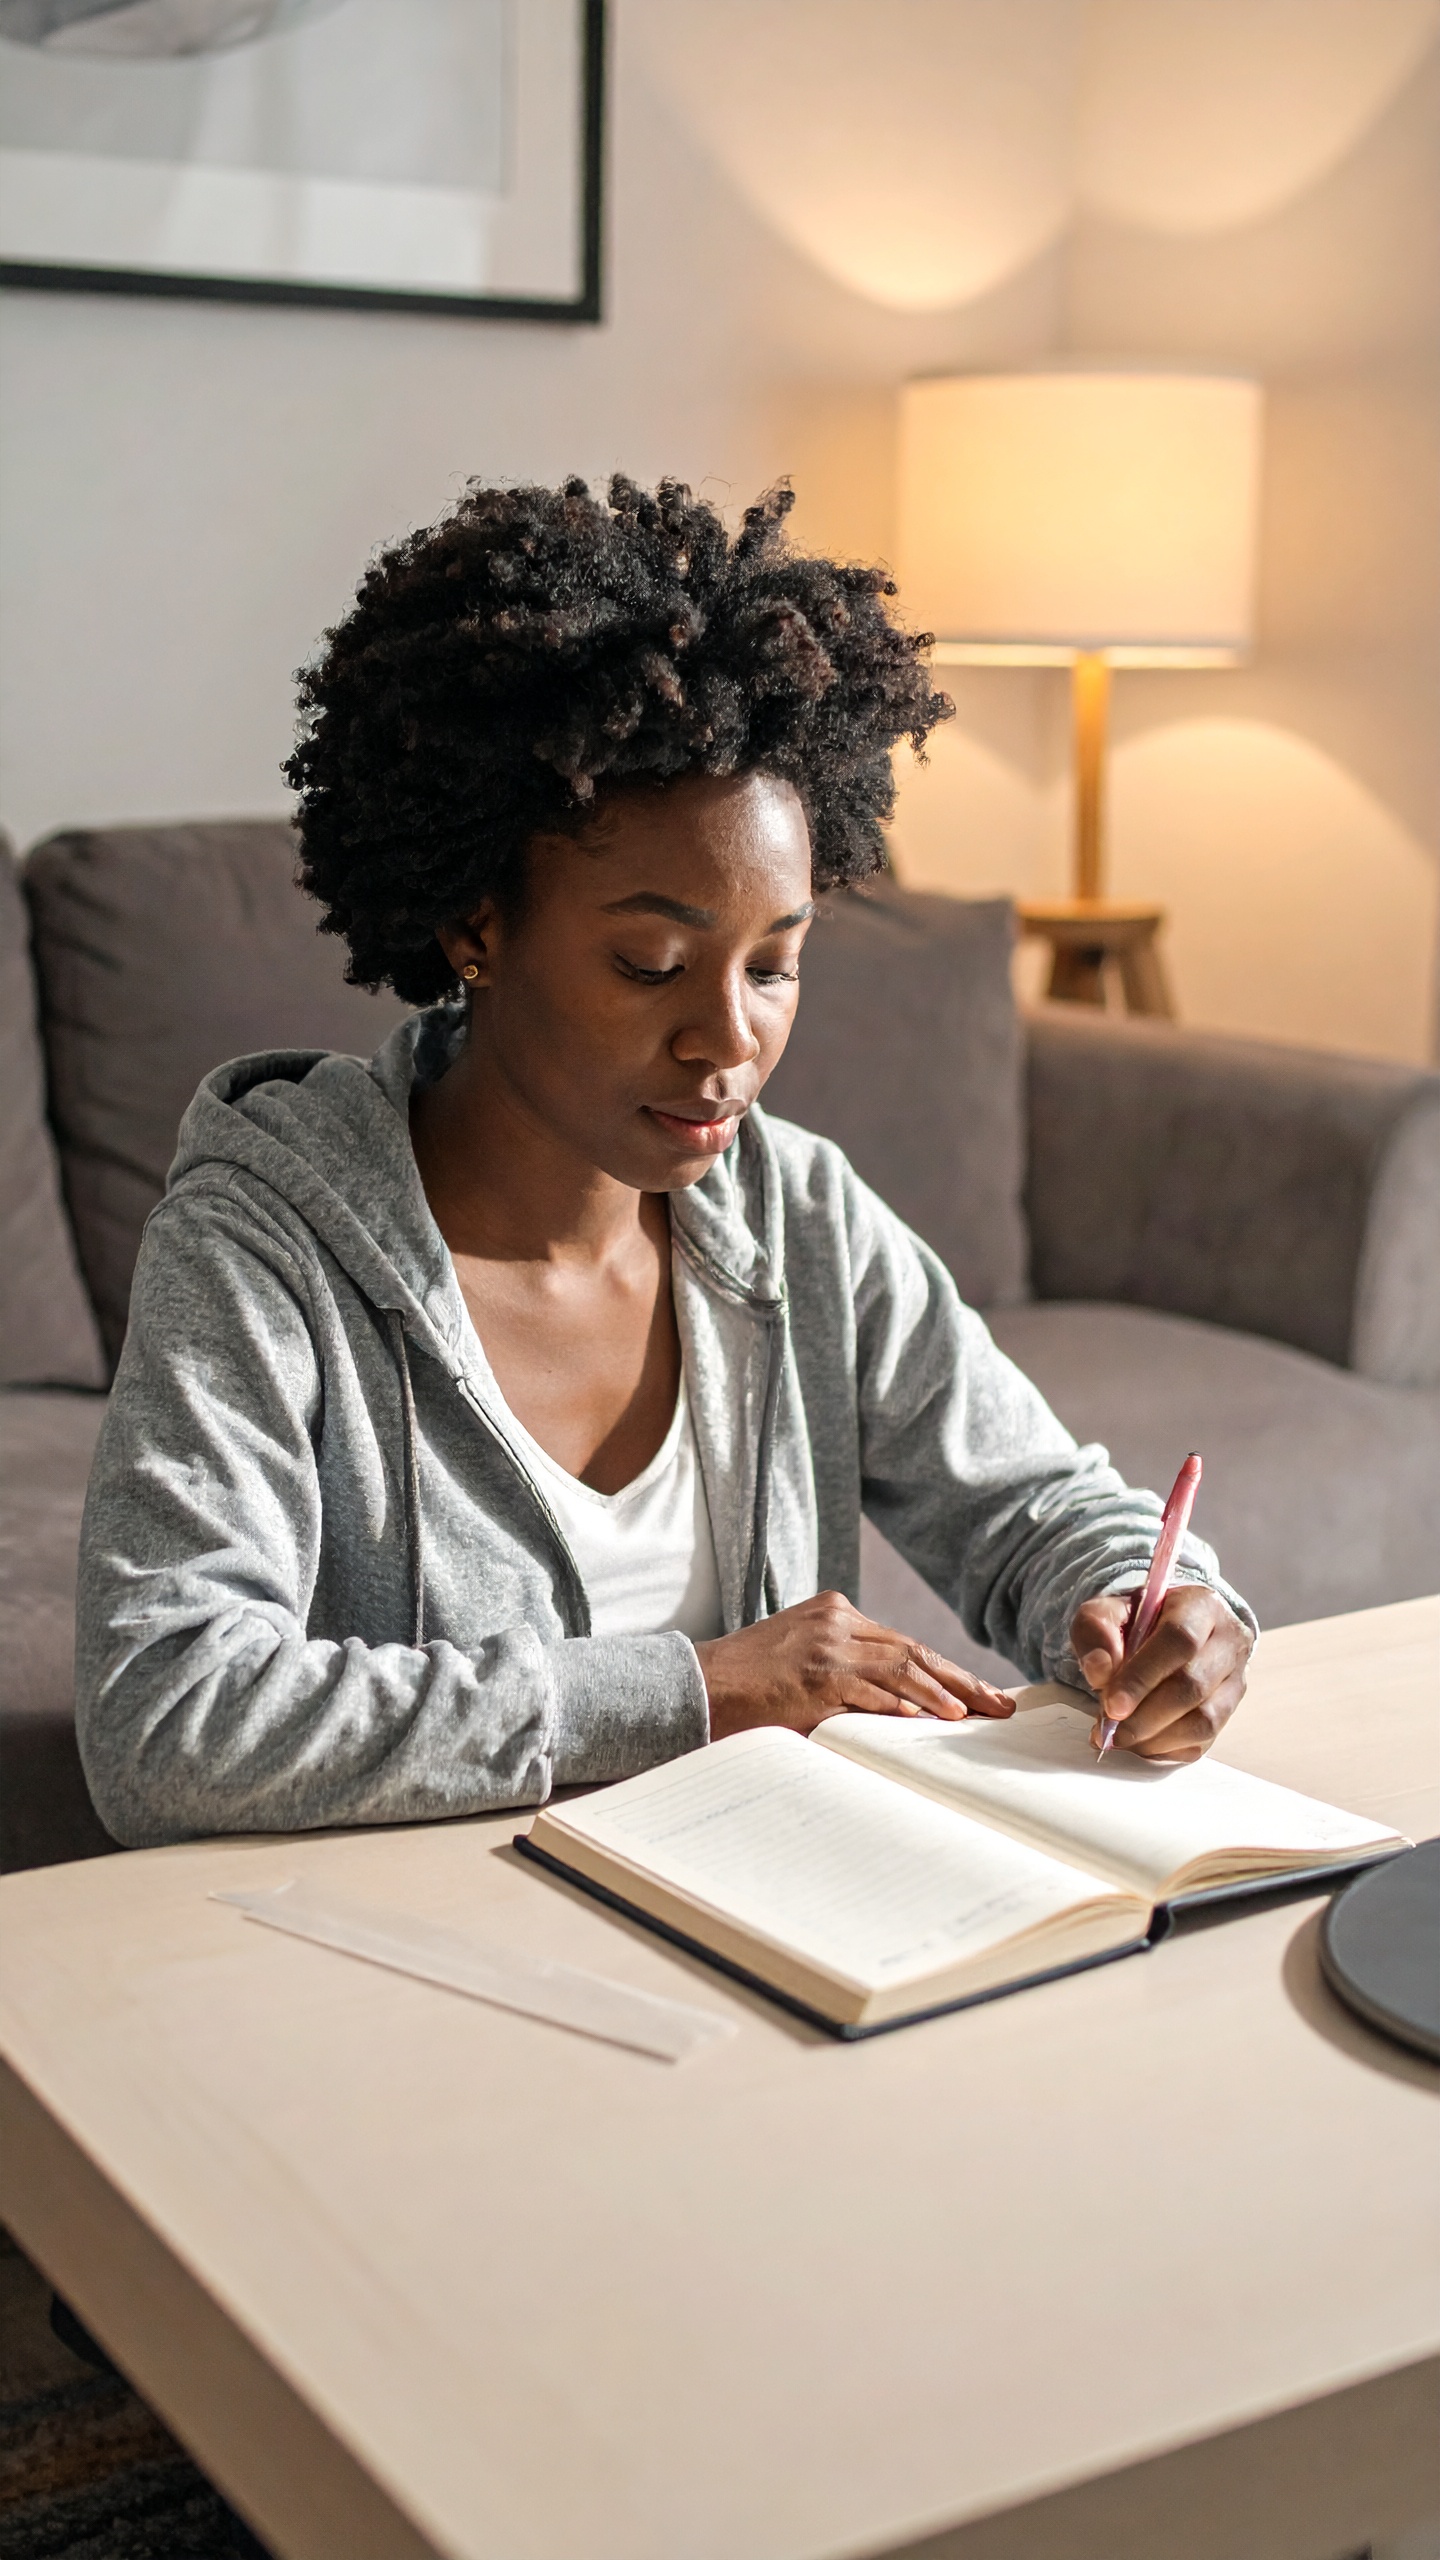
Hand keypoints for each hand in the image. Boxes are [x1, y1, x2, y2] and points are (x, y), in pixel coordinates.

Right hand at [695, 1591, 1016, 1741]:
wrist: (696, 1685)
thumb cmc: (747, 1681)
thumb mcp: (800, 1656)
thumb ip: (845, 1668)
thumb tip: (899, 1706)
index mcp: (835, 1612)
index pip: (904, 1643)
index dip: (945, 1670)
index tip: (977, 1692)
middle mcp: (836, 1622)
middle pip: (913, 1652)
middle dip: (961, 1681)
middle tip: (998, 1704)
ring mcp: (826, 1649)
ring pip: (900, 1670)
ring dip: (940, 1695)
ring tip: (971, 1716)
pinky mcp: (815, 1678)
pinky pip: (869, 1694)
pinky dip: (900, 1707)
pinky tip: (924, 1721)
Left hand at [1072, 1586, 1251, 1760]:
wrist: (1164, 1630)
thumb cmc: (1136, 1621)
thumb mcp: (1107, 1612)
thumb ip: (1096, 1633)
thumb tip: (1099, 1672)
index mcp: (1201, 1605)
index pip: (1179, 1640)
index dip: (1143, 1677)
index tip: (1112, 1705)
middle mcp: (1229, 1641)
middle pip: (1193, 1685)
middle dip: (1145, 1715)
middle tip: (1110, 1729)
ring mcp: (1236, 1679)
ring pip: (1204, 1720)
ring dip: (1156, 1737)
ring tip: (1121, 1737)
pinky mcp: (1230, 1711)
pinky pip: (1204, 1740)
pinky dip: (1167, 1748)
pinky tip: (1141, 1741)